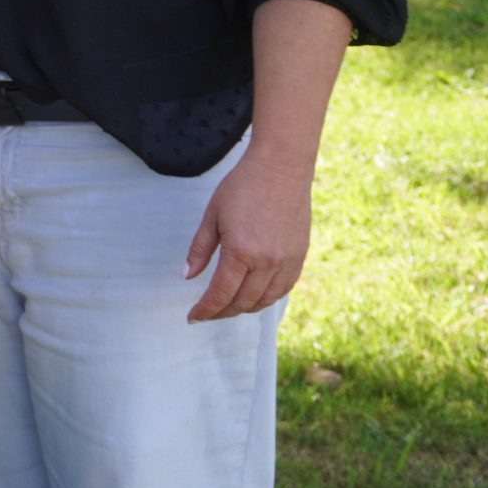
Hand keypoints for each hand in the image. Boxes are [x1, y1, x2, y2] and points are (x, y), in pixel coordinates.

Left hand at [186, 149, 313, 321]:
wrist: (281, 169)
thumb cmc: (242, 188)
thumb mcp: (212, 216)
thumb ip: (200, 250)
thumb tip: (187, 276)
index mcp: (241, 253)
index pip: (220, 294)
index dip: (205, 310)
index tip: (193, 317)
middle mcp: (267, 263)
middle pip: (242, 302)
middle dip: (221, 312)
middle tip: (207, 313)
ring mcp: (287, 262)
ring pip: (264, 300)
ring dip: (244, 308)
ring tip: (227, 307)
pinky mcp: (300, 257)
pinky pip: (283, 289)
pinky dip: (267, 298)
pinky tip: (254, 296)